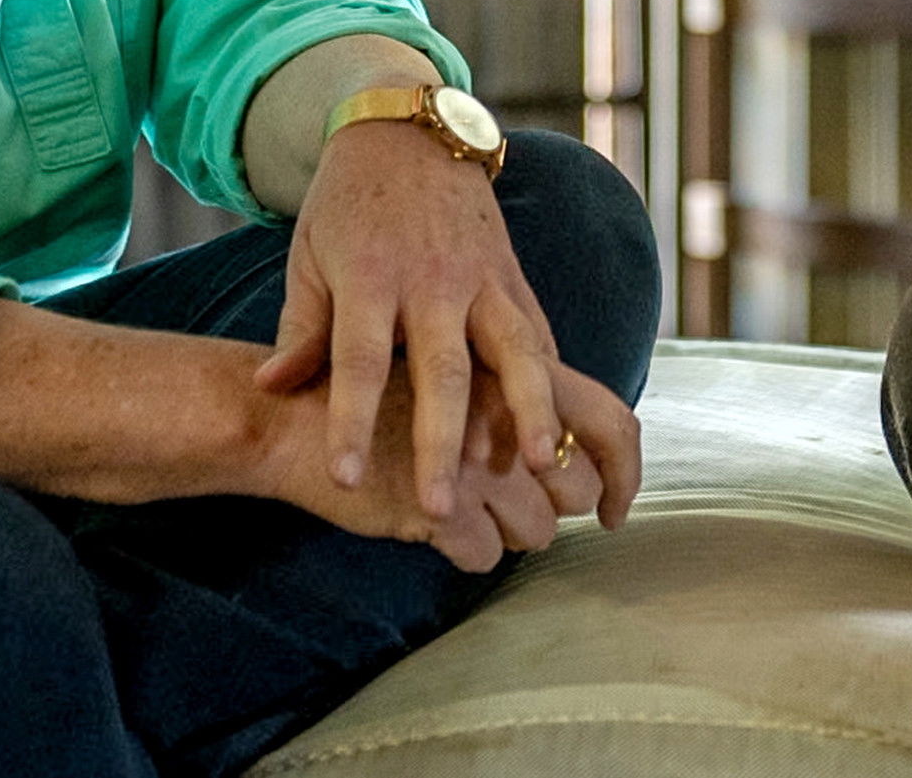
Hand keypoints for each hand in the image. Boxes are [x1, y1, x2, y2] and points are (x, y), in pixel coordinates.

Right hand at [251, 357, 639, 571]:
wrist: (288, 413)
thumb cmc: (368, 383)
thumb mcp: (443, 356)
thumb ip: (502, 384)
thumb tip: (552, 440)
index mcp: (510, 365)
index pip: (608, 422)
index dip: (624, 474)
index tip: (614, 509)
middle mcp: (500, 411)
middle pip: (575, 487)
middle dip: (556, 510)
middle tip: (524, 511)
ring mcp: (469, 460)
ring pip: (534, 530)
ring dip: (512, 536)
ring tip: (475, 519)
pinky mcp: (434, 506)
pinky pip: (483, 556)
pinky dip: (468, 554)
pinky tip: (442, 534)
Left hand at [253, 120, 574, 514]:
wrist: (409, 134)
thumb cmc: (347, 207)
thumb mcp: (309, 257)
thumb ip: (300, 329)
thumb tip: (270, 390)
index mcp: (370, 275)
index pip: (360, 360)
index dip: (353, 421)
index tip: (345, 478)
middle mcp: (433, 279)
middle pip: (443, 370)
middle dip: (441, 442)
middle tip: (438, 507)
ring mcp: (483, 278)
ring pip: (515, 353)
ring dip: (527, 413)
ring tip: (539, 468)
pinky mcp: (515, 279)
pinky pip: (538, 339)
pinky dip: (548, 387)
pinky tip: (556, 434)